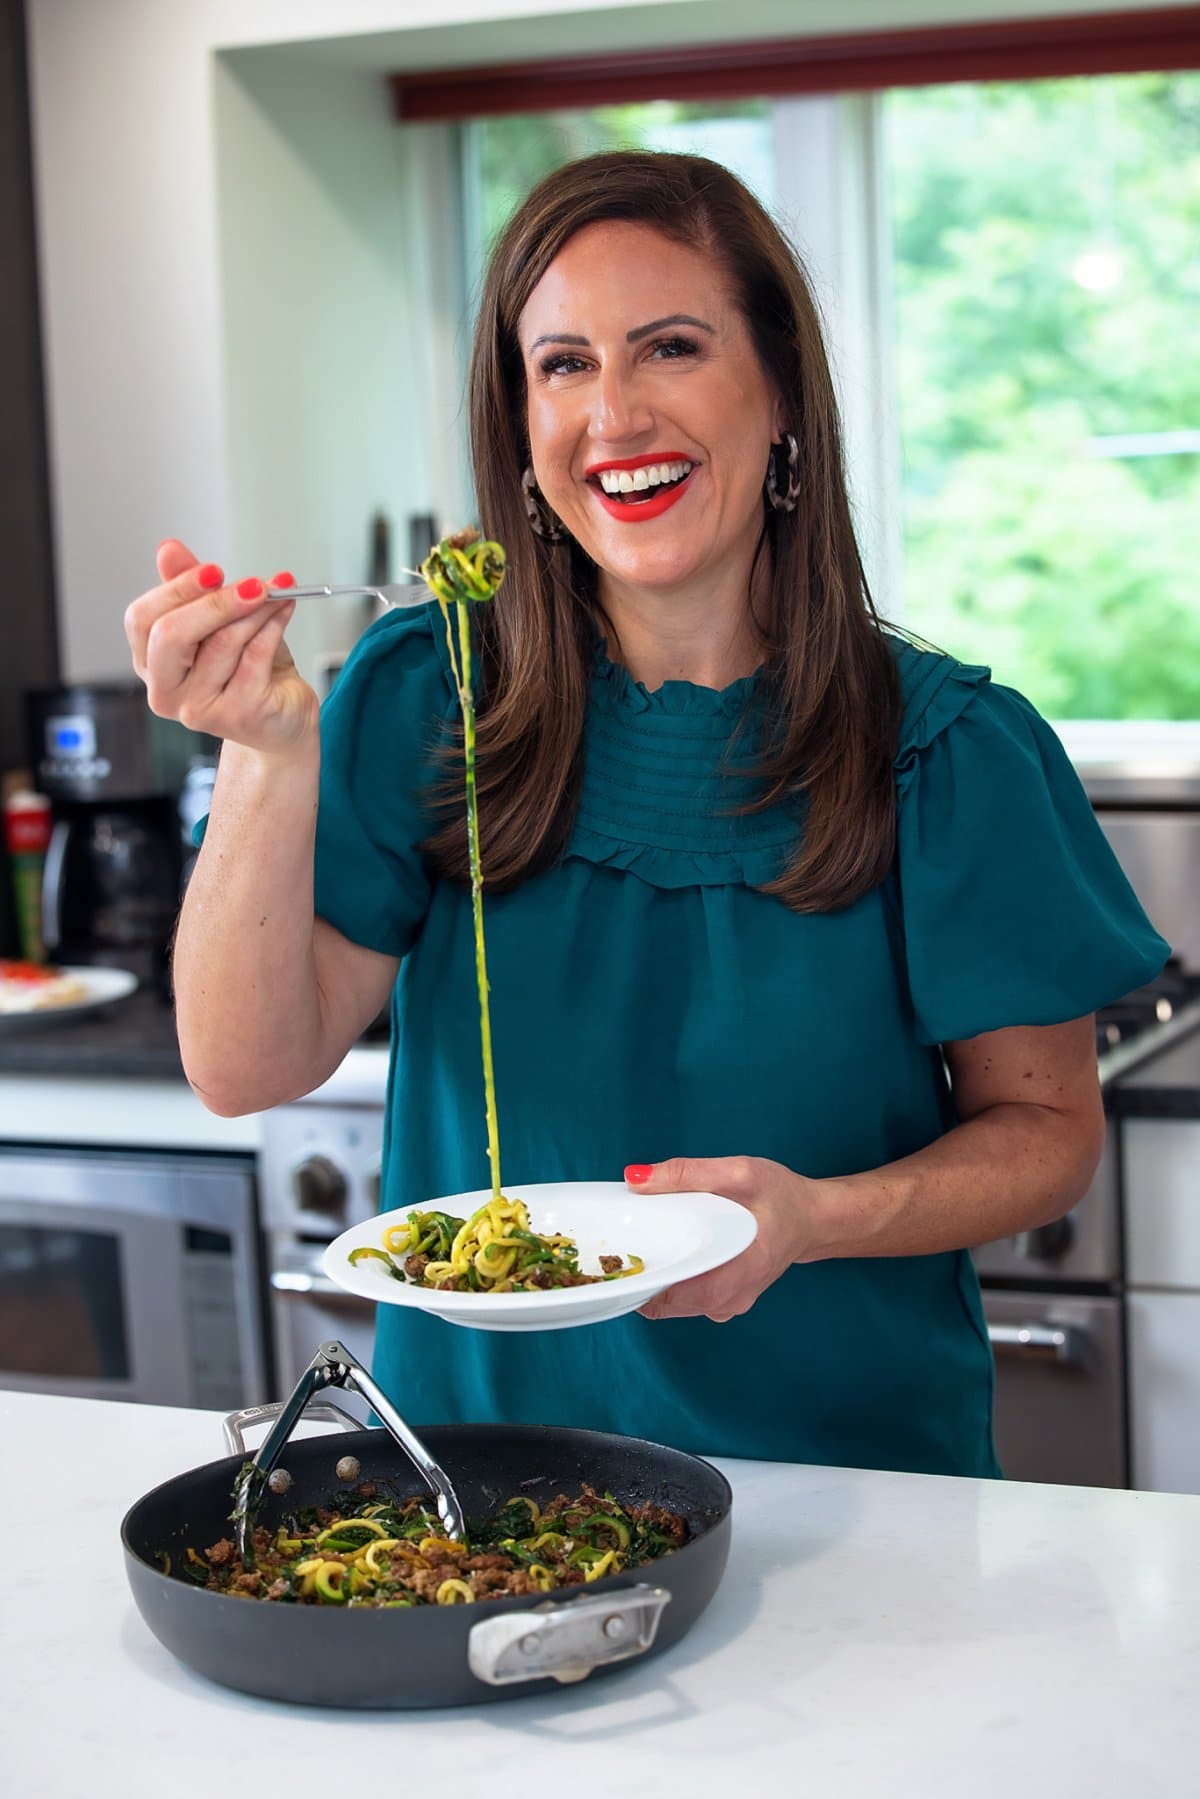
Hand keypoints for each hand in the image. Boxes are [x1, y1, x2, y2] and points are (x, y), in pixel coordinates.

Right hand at [124, 539, 319, 755]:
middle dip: (214, 601)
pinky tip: (285, 609)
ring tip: (277, 592)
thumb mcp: (217, 624)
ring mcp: (200, 709)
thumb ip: (191, 589)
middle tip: (249, 581)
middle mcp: (166, 693)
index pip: (142, 620)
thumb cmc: (248, 670)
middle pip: (171, 634)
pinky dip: (274, 625)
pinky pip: (255, 655)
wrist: (283, 718)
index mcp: (150, 665)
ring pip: (222, 642)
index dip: (175, 589)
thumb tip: (167, 549)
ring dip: (256, 608)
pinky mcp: (239, 714)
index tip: (212, 570)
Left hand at [626, 1155, 826, 1322]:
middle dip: (638, 1277)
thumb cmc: (780, 1196)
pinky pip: (684, 1300)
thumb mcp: (739, 1172)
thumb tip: (635, 1180)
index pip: (672, 1296)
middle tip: (617, 1245)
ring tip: (636, 1247)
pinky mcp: (723, 1302)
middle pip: (665, 1302)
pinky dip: (667, 1280)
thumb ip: (687, 1174)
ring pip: (671, 1305)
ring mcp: (726, 1306)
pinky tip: (662, 1253)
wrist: (812, 1219)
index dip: (637, 1281)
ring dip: (650, 1279)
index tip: (614, 1258)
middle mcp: (729, 1301)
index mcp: (736, 1272)